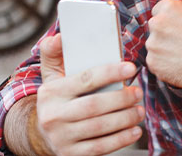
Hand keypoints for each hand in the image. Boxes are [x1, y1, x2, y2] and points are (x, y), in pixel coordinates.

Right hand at [35, 34, 143, 155]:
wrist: (42, 134)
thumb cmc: (57, 98)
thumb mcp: (51, 76)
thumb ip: (54, 54)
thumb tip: (59, 37)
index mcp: (51, 92)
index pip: (85, 80)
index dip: (111, 73)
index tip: (131, 68)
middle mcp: (53, 116)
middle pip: (94, 106)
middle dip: (121, 98)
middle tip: (139, 92)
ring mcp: (61, 137)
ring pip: (99, 127)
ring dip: (125, 118)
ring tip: (140, 110)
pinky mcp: (71, 154)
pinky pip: (100, 147)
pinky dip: (121, 139)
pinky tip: (135, 130)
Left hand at [145, 0, 181, 89]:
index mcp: (169, 7)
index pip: (159, 11)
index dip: (169, 20)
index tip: (177, 28)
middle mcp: (157, 23)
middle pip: (155, 28)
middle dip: (165, 34)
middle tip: (181, 43)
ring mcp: (153, 44)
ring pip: (154, 46)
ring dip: (164, 50)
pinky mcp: (152, 63)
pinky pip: (155, 62)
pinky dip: (164, 65)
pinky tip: (180, 65)